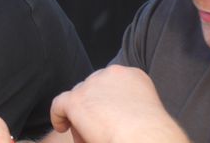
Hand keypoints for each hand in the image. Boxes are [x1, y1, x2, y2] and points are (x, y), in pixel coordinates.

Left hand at [50, 65, 189, 142]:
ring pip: (79, 99)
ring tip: (89, 135)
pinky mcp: (76, 100)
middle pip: (93, 88)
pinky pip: (60, 105)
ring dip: (81, 116)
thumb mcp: (144, 110)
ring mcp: (92, 85)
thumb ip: (126, 104)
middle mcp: (111, 74)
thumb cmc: (151, 135)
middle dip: (93, 106)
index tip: (110, 116)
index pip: (111, 83)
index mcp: (133, 75)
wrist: (145, 139)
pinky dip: (59, 116)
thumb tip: (108, 113)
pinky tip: (62, 127)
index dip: (107, 101)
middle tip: (98, 128)